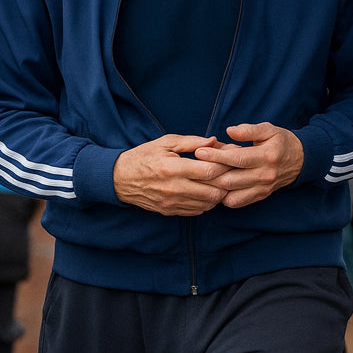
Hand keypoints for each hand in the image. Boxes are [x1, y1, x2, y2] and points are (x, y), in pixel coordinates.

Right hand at [113, 134, 232, 215]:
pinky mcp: (170, 211)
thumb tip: (214, 141)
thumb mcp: (165, 142)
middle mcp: (173, 188)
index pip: (209, 171)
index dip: (224, 166)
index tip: (230, 159)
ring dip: (218, 193)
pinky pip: (197, 211)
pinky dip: (207, 202)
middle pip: (213, 191)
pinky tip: (207, 190)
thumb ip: (191, 141)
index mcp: (172, 167)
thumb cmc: (144, 156)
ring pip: (207, 204)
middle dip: (226, 181)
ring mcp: (172, 202)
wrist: (120, 178)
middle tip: (231, 172)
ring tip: (220, 181)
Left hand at [194, 122, 303, 208]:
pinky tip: (215, 187)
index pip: (236, 159)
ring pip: (232, 194)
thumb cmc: (280, 141)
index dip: (216, 156)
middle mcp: (265, 175)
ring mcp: (263, 188)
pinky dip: (223, 197)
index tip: (199, 152)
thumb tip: (229, 130)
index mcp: (267, 156)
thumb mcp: (267, 129)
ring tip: (201, 177)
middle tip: (194, 166)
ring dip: (214, 187)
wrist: (300, 160)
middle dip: (210, 173)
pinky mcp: (261, 196)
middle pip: (231, 179)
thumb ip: (248, 130)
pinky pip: (238, 202)